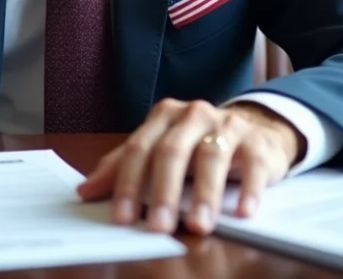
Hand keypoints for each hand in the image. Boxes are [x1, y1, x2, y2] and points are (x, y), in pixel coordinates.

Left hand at [76, 99, 304, 234]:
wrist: (254, 129)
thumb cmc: (197, 144)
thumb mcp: (159, 149)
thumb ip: (123, 167)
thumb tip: (85, 191)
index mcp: (163, 115)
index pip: (139, 148)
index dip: (129, 184)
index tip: (123, 217)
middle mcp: (193, 114)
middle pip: (172, 151)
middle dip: (163, 192)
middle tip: (158, 226)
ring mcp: (227, 124)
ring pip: (211, 156)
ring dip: (204, 195)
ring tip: (198, 226)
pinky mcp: (257, 141)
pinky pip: (253, 164)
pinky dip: (248, 189)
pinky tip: (242, 212)